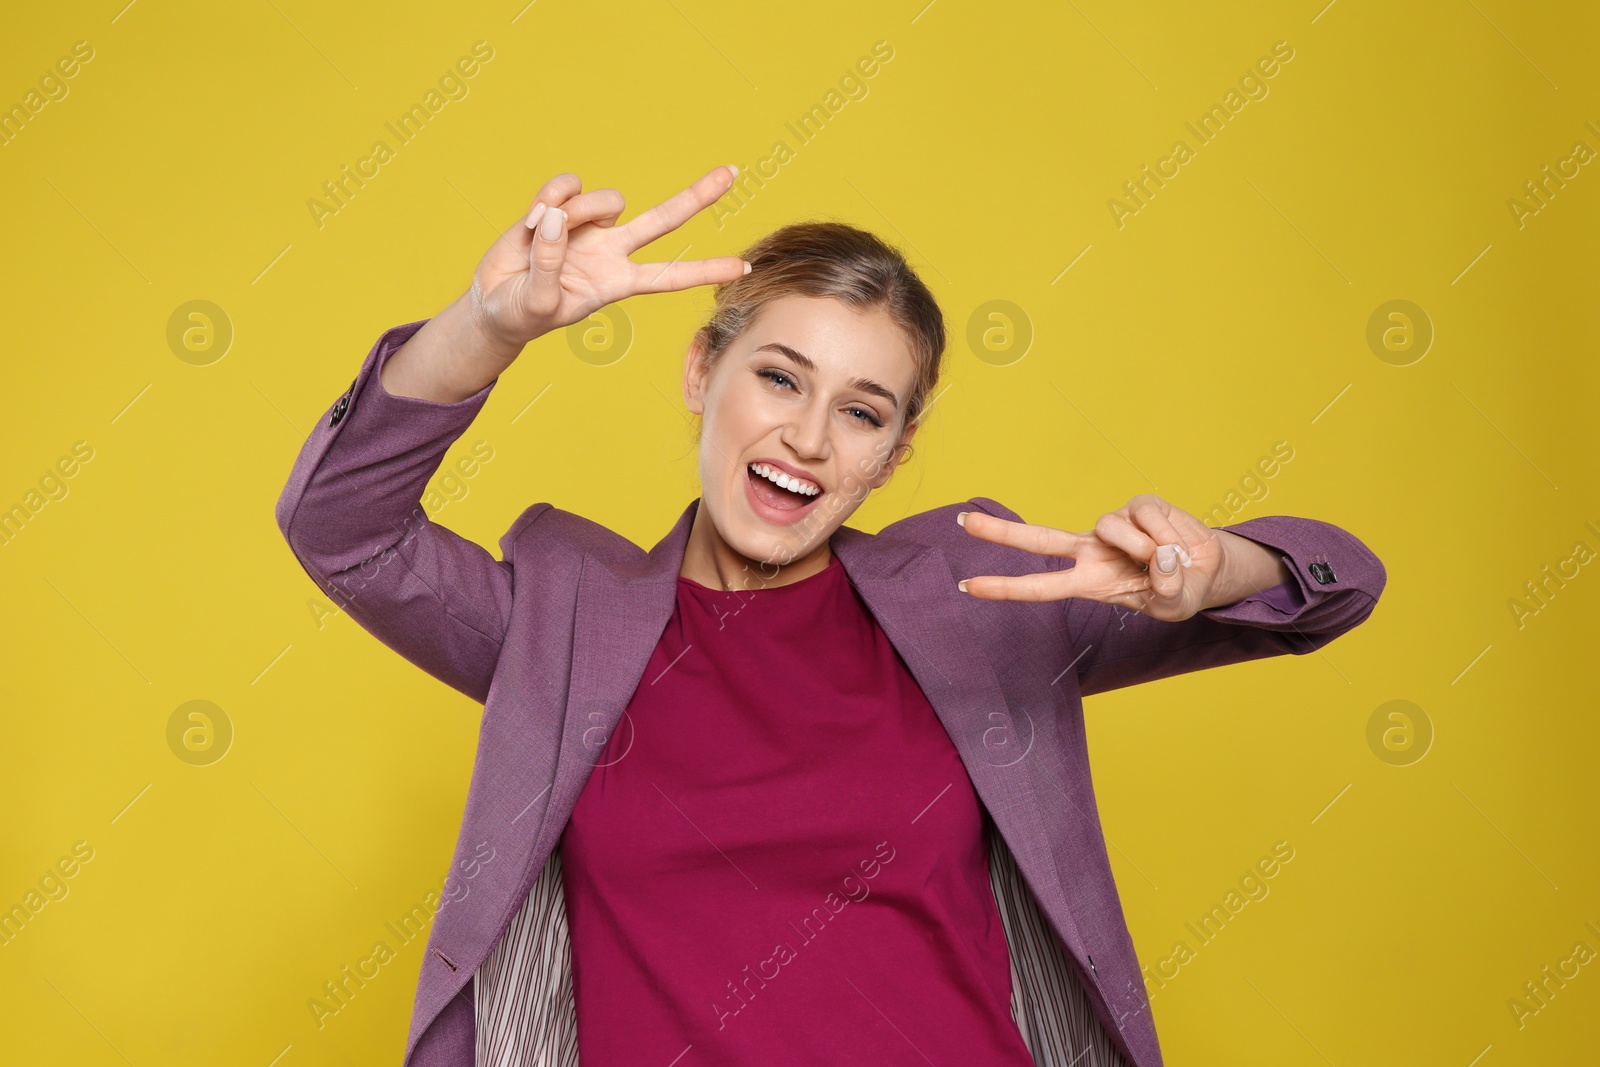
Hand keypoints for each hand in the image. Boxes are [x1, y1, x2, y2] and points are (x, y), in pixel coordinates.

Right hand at [469, 165, 749, 349]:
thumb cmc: (522, 313)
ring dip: (575, 212)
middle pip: (664, 220)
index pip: (670, 277)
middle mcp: (611, 250)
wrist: (493, 302)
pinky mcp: (559, 207)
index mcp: (617, 282)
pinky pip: (565, 186)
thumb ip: (549, 263)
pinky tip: (530, 221)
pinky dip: (547, 199)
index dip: (705, 271)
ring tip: (541, 234)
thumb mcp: (539, 302)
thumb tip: (556, 217)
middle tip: (732, 173)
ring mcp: (588, 226)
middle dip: (698, 196)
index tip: (744, 268)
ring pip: (605, 199)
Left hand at [955, 494, 1233, 621]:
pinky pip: (1146, 515)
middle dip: (1000, 533)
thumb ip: (1166, 590)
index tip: (967, 586)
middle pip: (1038, 539)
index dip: (1004, 588)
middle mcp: (1092, 551)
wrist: (1208, 569)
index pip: (1039, 588)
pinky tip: (1176, 541)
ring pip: (1114, 529)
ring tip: (1168, 560)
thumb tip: (1158, 558)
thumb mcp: (1174, 606)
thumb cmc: (1180, 591)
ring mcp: (1112, 527)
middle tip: (962, 524)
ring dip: (1146, 548)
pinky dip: (1168, 533)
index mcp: (1089, 582)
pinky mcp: (1138, 505)